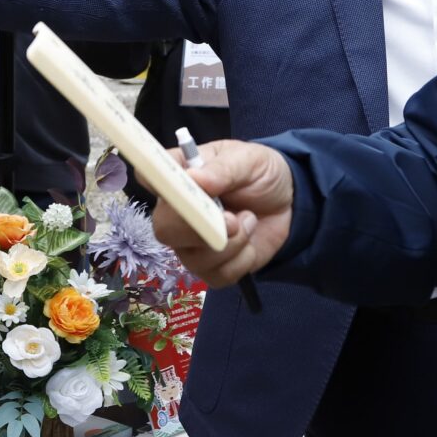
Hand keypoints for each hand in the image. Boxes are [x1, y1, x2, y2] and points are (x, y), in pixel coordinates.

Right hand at [158, 140, 296, 285]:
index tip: (182, 187)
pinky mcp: (211, 267)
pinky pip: (216, 276)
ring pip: (194, 258)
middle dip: (199, 228)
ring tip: (248, 221)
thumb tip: (195, 179)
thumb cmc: (259, 173)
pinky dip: (241, 261)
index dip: (156, 182)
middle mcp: (177, 211)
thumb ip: (223, 169)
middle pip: (164, 228)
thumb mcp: (248, 160)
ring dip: (232, 243)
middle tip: (231, 219)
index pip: (149, 176)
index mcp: (181, 176)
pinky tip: (249, 242)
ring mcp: (191, 243)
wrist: (287, 202)